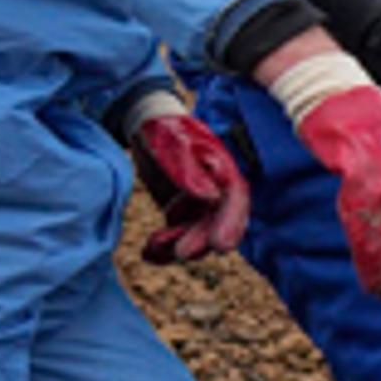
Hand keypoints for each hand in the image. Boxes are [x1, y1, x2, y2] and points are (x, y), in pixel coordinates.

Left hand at [128, 106, 250, 263]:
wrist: (147, 126)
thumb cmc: (164, 131)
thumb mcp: (174, 146)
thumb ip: (190, 171)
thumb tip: (211, 197)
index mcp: (223, 172)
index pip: (234, 200)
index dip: (230, 224)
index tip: (220, 246)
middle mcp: (217, 192)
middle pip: (216, 223)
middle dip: (200, 240)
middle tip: (181, 252)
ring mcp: (200, 204)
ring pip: (196, 233)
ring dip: (178, 245)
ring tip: (153, 247)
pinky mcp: (182, 212)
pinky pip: (178, 235)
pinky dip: (164, 247)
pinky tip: (148, 254)